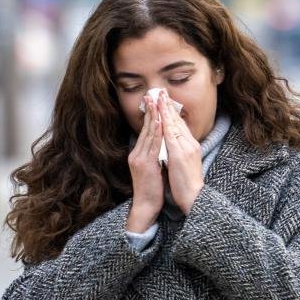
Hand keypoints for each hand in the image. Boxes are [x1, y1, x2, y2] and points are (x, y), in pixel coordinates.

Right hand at [127, 94, 165, 231]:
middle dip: (150, 110)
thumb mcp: (153, 168)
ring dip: (153, 116)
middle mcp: (137, 153)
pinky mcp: (145, 164)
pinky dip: (156, 132)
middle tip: (153, 94)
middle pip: (145, 128)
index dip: (151, 115)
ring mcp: (140, 158)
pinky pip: (152, 145)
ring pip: (148, 133)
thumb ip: (155, 155)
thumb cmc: (152, 189)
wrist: (146, 205)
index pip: (146, 131)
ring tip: (156, 102)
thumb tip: (162, 145)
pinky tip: (159, 122)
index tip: (155, 101)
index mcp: (139, 153)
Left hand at [161, 95, 202, 213]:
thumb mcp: (184, 164)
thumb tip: (171, 146)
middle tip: (161, 91)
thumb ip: (178, 152)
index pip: (180, 125)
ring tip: (159, 97)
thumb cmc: (188, 184)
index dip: (172, 112)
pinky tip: (160, 115)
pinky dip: (166, 124)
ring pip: (174, 125)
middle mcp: (190, 144)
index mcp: (191, 146)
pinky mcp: (181, 154)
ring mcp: (186, 148)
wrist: (195, 197)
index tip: (165, 100)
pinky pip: (171, 136)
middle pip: (178, 121)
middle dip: (168, 105)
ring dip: (166, 110)